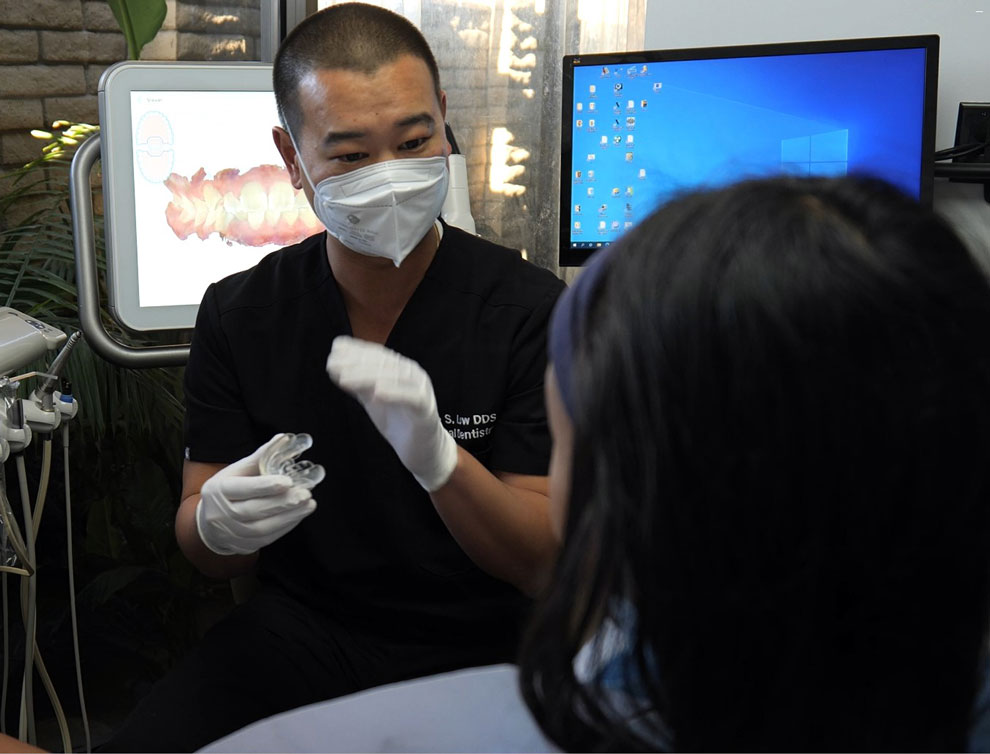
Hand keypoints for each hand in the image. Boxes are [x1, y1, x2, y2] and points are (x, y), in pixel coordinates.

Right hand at [196, 434, 316, 554]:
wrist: (209, 524)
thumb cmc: (227, 491)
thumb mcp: (235, 472)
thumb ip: (260, 457)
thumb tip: (283, 439)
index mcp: (218, 490)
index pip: (242, 489)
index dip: (264, 486)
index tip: (287, 481)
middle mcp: (221, 514)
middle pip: (254, 510)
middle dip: (282, 502)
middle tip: (305, 494)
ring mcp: (232, 533)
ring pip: (262, 527)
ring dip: (289, 516)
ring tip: (309, 504)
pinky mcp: (243, 546)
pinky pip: (268, 538)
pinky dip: (286, 526)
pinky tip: (299, 514)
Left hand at [326, 335, 457, 491]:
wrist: (421, 448)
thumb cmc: (398, 421)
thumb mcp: (371, 398)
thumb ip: (357, 383)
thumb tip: (334, 367)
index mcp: (399, 368)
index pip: (376, 354)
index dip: (355, 352)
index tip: (333, 352)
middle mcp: (411, 374)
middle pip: (384, 363)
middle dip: (356, 363)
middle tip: (334, 365)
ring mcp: (421, 389)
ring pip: (395, 377)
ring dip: (368, 376)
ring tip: (346, 379)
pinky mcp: (426, 407)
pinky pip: (412, 397)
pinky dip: (395, 393)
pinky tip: (377, 393)